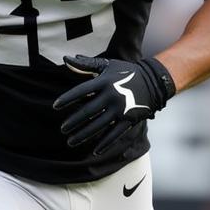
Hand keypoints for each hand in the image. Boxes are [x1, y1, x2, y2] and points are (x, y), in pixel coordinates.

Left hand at [53, 55, 175, 155]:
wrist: (154, 81)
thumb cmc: (126, 72)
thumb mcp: (107, 65)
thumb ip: (86, 64)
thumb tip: (66, 58)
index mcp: (104, 81)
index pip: (81, 90)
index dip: (67, 99)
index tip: (55, 106)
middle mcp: (112, 95)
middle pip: (88, 111)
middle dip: (74, 121)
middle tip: (63, 129)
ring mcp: (121, 109)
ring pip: (99, 125)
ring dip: (84, 135)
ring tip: (71, 142)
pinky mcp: (129, 119)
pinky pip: (115, 134)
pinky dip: (105, 144)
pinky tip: (94, 151)